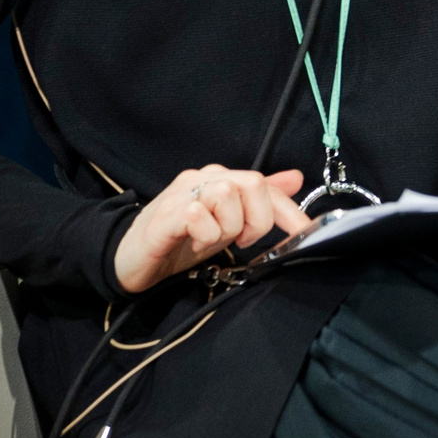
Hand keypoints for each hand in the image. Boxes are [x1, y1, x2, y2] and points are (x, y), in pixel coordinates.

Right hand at [115, 165, 312, 293]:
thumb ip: (260, 201)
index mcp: (220, 179)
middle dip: (257, 219)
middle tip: (242, 241)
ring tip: (212, 241)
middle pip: (251, 183)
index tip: (305, 234)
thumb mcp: (230, 222)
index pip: (265, 185)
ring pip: (227, 194)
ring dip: (229, 227)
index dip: (290, 211)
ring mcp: (181, 194)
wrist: (132, 258)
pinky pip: (197, 215)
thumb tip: (296, 178)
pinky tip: (194, 244)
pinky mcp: (164, 215)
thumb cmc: (182, 240)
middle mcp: (202, 179)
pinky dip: (204, 234)